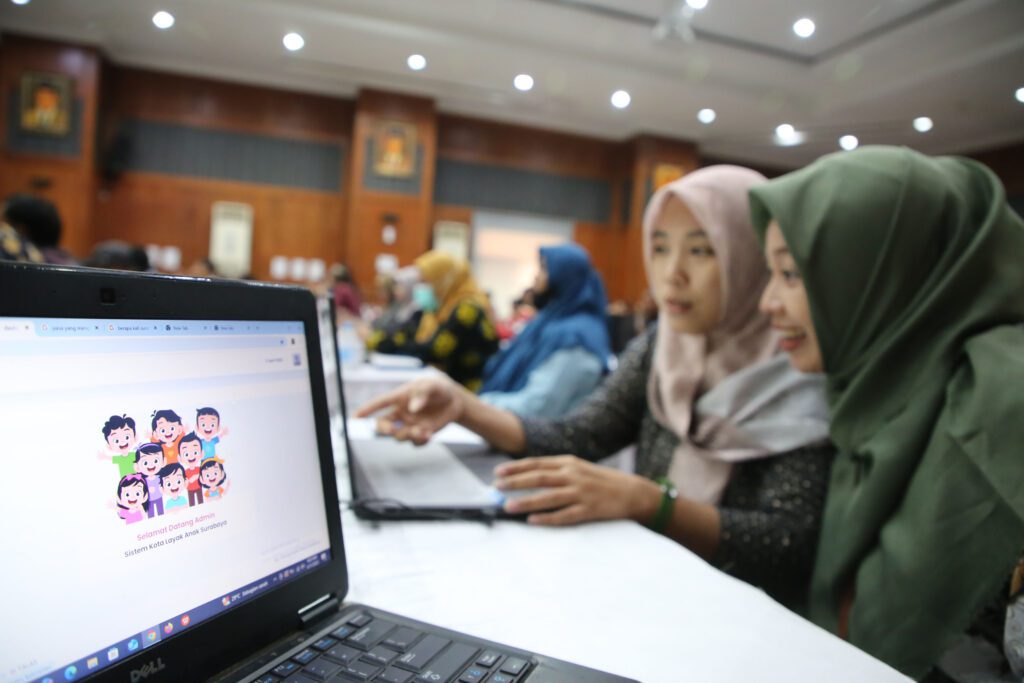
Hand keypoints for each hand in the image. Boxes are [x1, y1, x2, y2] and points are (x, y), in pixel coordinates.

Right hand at [354, 376, 466, 445]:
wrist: (454, 401)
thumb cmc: (438, 389)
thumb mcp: (432, 386)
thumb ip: (422, 393)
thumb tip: (413, 408)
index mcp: (399, 398)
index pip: (379, 404)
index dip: (366, 410)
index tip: (354, 418)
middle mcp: (400, 413)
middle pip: (382, 425)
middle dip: (383, 429)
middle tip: (391, 429)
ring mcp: (409, 425)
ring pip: (399, 436)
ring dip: (407, 436)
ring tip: (422, 431)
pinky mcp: (419, 434)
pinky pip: (414, 443)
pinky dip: (420, 441)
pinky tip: (429, 435)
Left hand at [494, 456, 659, 525]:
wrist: (632, 492)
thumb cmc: (601, 480)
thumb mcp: (580, 468)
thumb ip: (557, 470)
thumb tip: (529, 475)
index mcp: (569, 463)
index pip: (537, 463)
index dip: (516, 468)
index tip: (498, 472)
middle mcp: (573, 475)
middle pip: (539, 477)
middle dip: (516, 482)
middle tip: (497, 487)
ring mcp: (581, 493)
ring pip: (548, 497)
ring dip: (526, 501)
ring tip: (508, 506)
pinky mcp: (589, 510)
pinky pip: (565, 515)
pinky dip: (548, 518)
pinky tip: (533, 521)